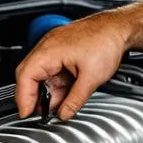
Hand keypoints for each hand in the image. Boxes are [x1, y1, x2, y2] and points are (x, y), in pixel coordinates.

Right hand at [14, 12, 130, 119]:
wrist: (118, 27)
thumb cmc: (106, 41)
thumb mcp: (92, 78)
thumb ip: (75, 100)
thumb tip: (64, 113)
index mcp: (49, 51)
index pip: (25, 77)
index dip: (23, 98)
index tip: (25, 113)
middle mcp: (47, 47)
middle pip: (29, 76)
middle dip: (33, 97)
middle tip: (40, 114)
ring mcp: (54, 49)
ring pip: (42, 75)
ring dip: (49, 92)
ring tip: (60, 106)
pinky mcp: (62, 51)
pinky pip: (53, 71)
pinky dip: (57, 85)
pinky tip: (65, 94)